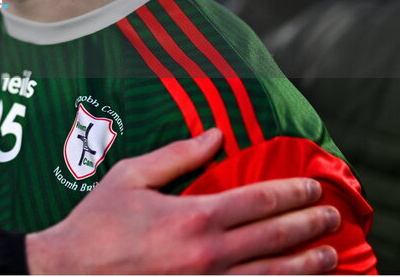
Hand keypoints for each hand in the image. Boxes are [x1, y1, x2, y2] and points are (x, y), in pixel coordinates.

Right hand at [25, 129, 338, 273]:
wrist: (69, 274)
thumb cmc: (96, 225)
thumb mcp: (130, 178)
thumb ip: (177, 156)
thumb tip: (215, 136)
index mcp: (194, 216)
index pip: (259, 200)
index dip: (292, 192)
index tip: (312, 186)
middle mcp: (209, 254)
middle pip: (276, 237)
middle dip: (310, 224)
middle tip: (331, 216)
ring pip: (274, 275)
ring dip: (307, 264)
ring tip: (329, 254)